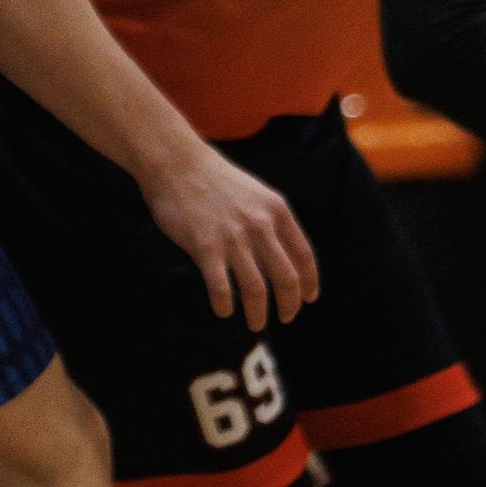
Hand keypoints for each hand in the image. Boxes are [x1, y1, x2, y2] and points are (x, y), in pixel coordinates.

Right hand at [140, 138, 319, 328]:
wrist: (175, 162)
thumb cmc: (213, 177)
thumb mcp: (255, 192)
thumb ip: (270, 219)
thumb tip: (280, 251)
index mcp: (277, 211)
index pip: (304, 256)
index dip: (309, 283)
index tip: (308, 299)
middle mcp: (261, 226)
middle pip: (286, 279)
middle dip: (289, 305)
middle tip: (285, 319)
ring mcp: (233, 238)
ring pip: (256, 290)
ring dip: (258, 314)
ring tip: (255, 325)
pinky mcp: (205, 247)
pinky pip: (221, 288)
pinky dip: (225, 305)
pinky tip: (223, 311)